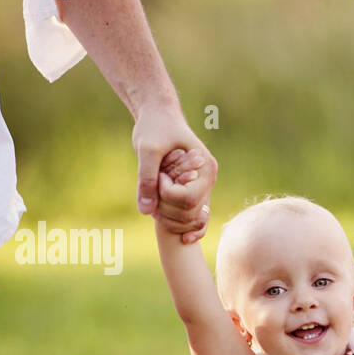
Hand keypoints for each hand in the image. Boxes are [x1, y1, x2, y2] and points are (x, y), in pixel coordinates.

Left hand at [132, 108, 216, 243]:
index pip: (188, 198)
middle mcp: (208, 181)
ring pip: (191, 219)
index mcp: (205, 168)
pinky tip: (183, 239)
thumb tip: (145, 211)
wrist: (158, 115)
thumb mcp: (146, 150)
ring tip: (152, 200)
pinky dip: (189, 229)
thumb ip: (146, 179)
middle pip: (190, 213)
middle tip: (149, 192)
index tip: (156, 177)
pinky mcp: (193, 192)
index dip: (167, 195)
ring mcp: (203, 188)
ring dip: (170, 218)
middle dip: (166, 210)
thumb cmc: (155, 127)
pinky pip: (196, 218)